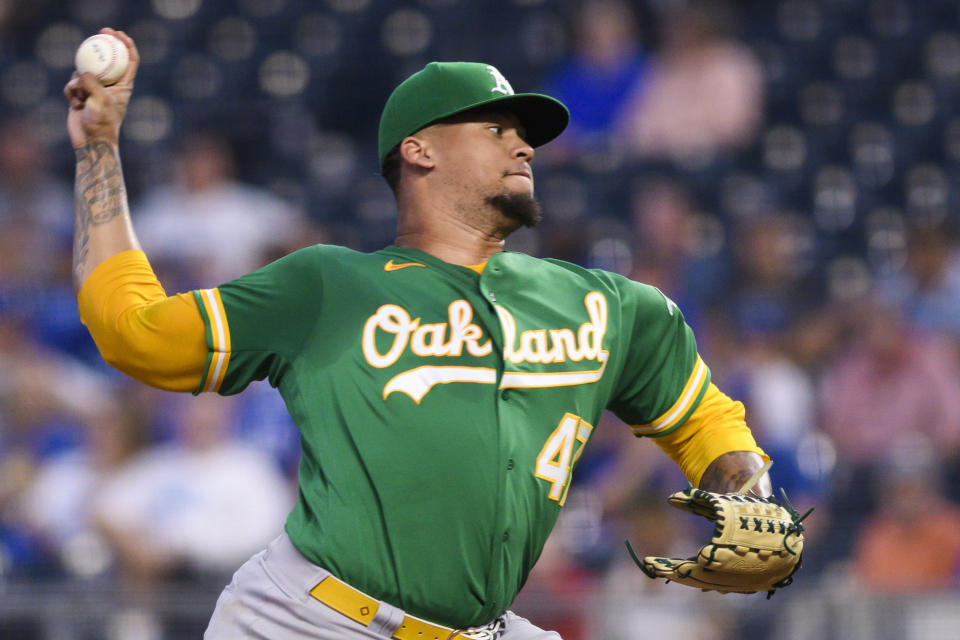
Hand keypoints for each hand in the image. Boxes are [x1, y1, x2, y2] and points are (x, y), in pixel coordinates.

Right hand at [63, 28, 139, 148]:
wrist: (90, 142)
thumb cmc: (102, 124)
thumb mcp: (100, 102)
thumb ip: (92, 84)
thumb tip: (83, 71)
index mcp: (124, 86)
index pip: (130, 61)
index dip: (126, 44)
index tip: (118, 34)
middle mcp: (111, 86)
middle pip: (107, 59)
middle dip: (103, 45)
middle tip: (99, 32)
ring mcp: (95, 89)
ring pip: (83, 71)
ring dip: (79, 82)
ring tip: (82, 98)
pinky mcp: (81, 94)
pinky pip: (72, 84)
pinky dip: (71, 92)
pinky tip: (75, 105)